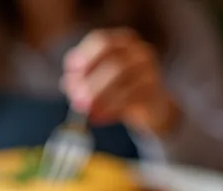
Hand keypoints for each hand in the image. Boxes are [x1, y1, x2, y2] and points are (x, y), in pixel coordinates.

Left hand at [61, 28, 179, 135]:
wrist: (154, 108)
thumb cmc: (122, 88)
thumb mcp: (100, 80)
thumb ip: (83, 78)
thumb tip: (67, 83)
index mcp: (124, 41)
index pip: (102, 41)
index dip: (85, 55)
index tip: (70, 70)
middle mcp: (140, 53)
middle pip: (114, 64)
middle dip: (92, 83)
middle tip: (77, 100)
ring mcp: (151, 73)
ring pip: (123, 82)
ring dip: (100, 98)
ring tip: (86, 112)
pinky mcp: (155, 94)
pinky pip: (131, 100)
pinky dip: (110, 110)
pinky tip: (98, 118)